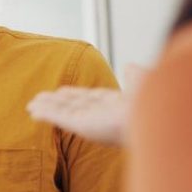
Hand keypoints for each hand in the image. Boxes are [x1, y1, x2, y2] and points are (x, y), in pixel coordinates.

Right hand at [26, 65, 147, 145]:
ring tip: (31, 104)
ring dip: (47, 108)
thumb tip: (130, 66)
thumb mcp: (145, 84)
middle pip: (72, 106)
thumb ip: (135, 76)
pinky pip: (60, 117)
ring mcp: (91, 121)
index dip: (73, 95)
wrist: (159, 122)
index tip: (60, 92)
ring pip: (63, 112)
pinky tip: (34, 110)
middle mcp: (100, 114)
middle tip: (40, 99)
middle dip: (56, 103)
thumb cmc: (156, 105)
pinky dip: (46, 113)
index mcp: (115, 106)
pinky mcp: (83, 125)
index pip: (88, 98)